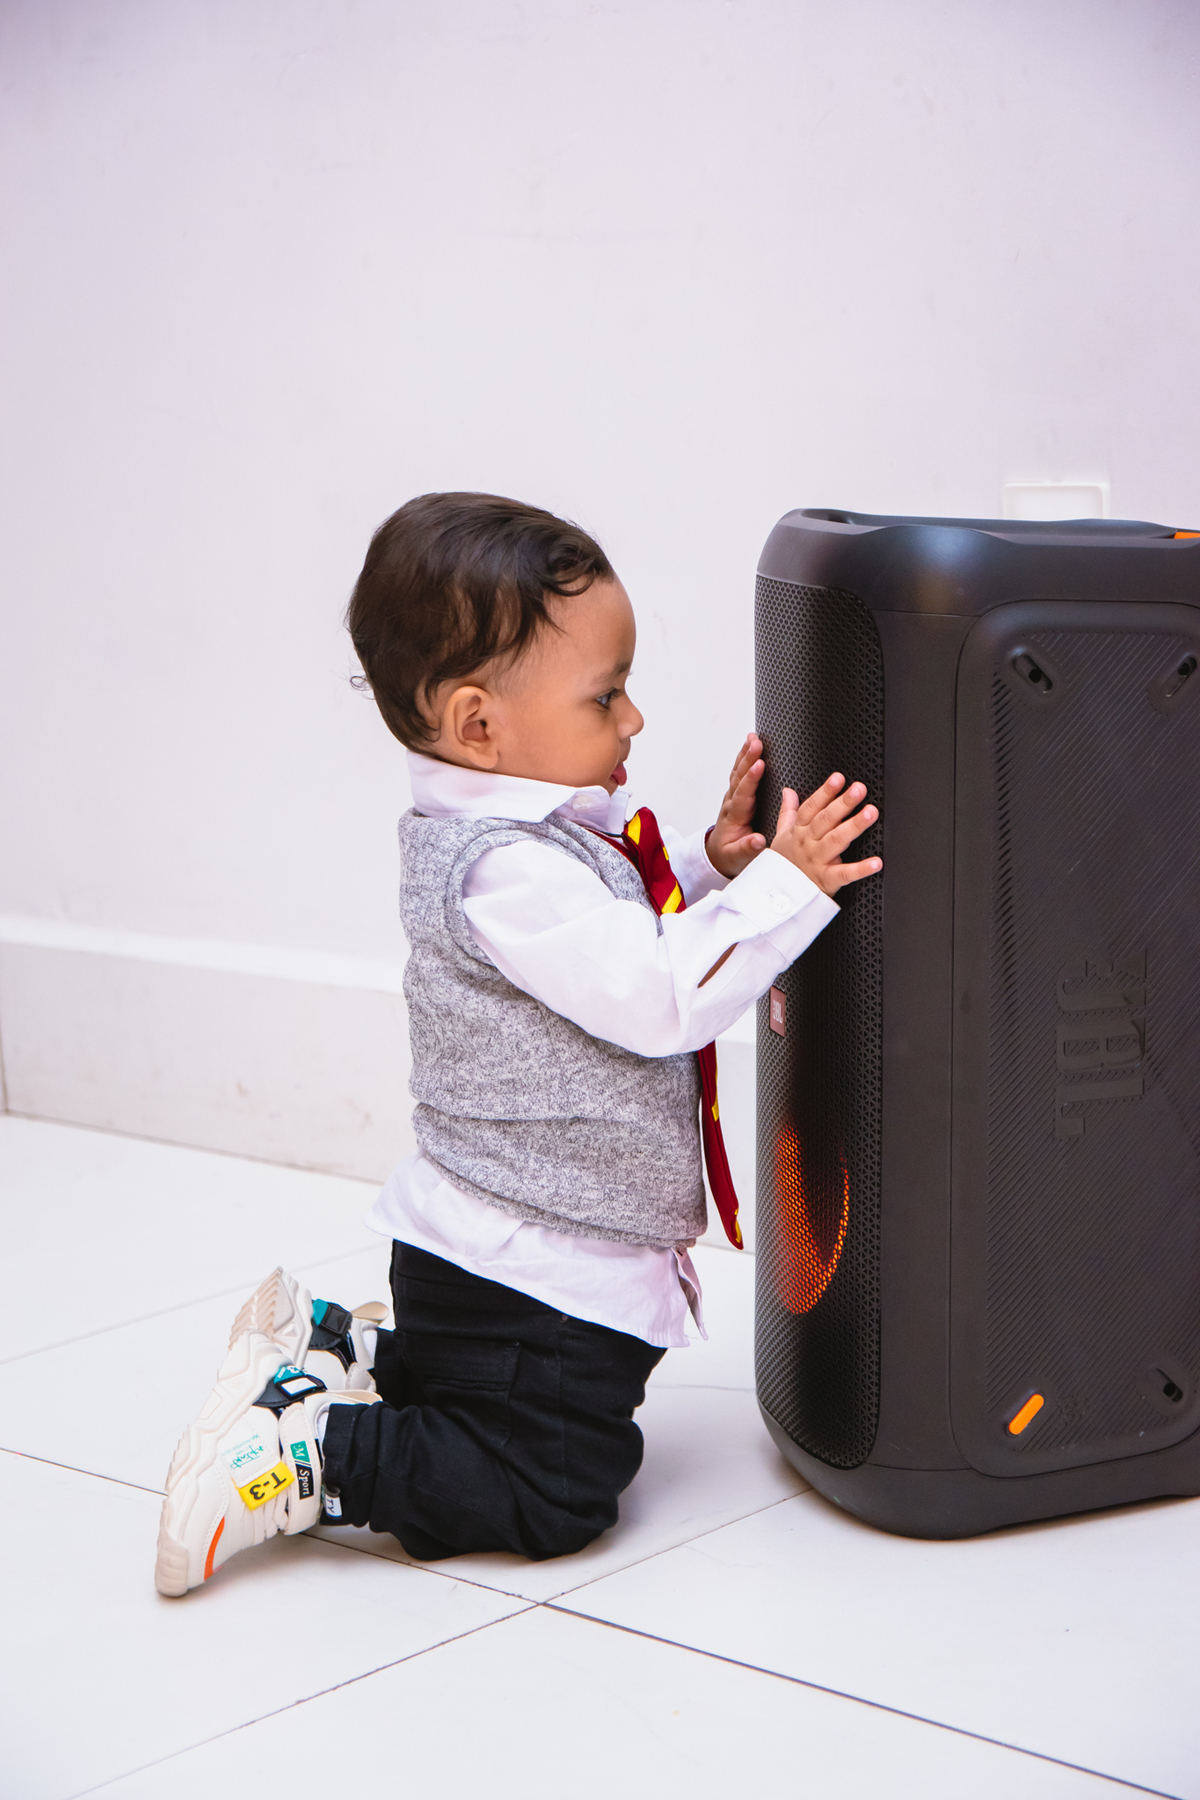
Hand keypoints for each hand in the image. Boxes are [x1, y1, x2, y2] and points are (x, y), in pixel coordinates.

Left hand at [705, 734, 767, 878]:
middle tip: (756, 742)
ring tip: (753, 737)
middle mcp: (732, 803)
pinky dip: (745, 757)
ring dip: (745, 754)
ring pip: (738, 772)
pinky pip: (740, 772)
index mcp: (735, 817)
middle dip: (748, 759)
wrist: (719, 854)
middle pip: (739, 778)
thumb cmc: (731, 856)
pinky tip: (751, 743)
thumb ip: (747, 849)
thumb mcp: (738, 858)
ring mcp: (733, 797)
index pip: (743, 795)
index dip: (751, 779)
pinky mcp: (737, 794)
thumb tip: (757, 840)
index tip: (760, 764)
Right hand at [770, 772, 881, 895]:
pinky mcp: (826, 881)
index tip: (839, 778)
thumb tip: (788, 790)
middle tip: (859, 789)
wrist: (774, 897)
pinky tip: (877, 861)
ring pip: (836, 841)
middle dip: (843, 803)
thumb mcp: (781, 836)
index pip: (811, 808)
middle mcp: (808, 844)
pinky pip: (845, 874)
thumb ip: (788, 812)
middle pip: (826, 820)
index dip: (825, 792)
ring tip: (871, 813)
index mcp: (799, 832)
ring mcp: (817, 862)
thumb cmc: (783, 864)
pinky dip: (861, 869)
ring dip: (854, 826)